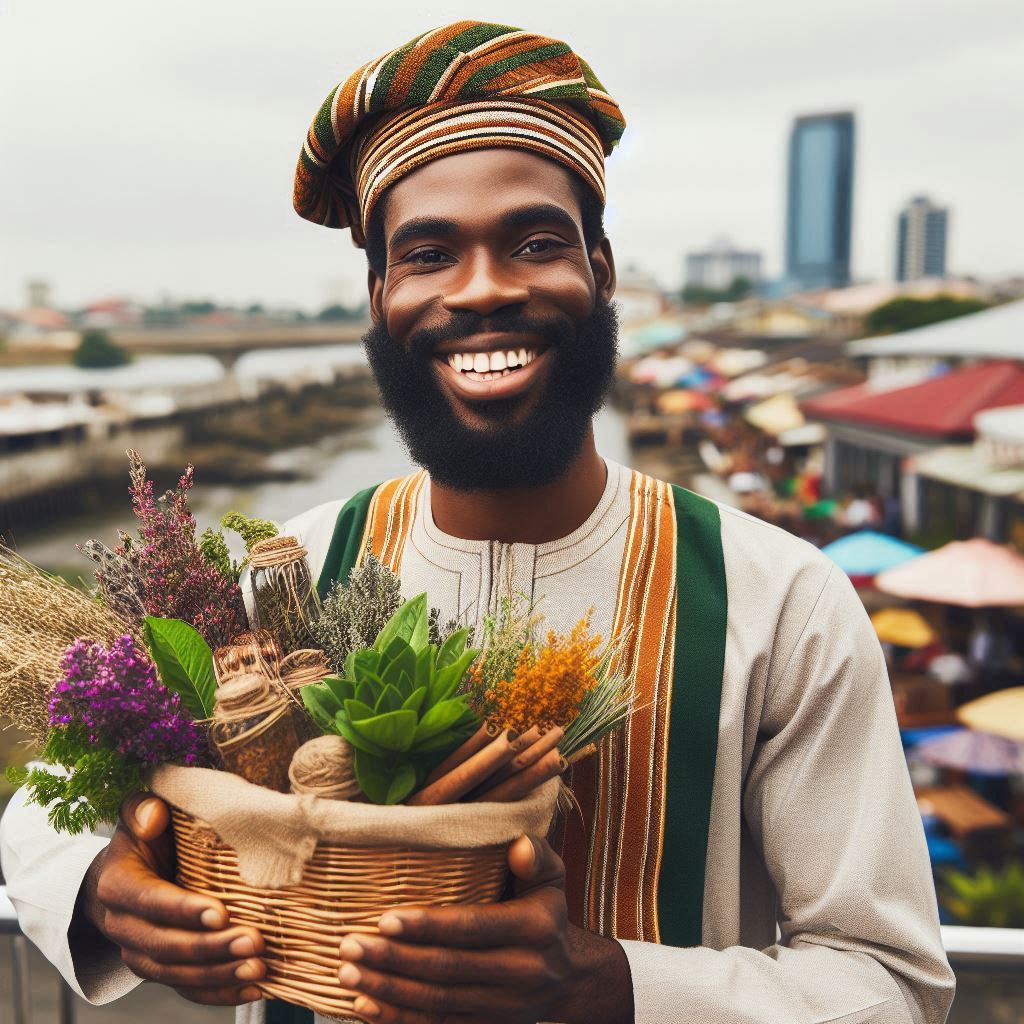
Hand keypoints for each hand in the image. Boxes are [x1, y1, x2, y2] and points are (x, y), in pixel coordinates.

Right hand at [78, 791, 265, 1005]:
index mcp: (117, 886)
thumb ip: (142, 809)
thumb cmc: (142, 841)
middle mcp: (122, 927)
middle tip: (253, 941)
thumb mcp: (137, 817)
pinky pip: (186, 990)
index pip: (150, 902)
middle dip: (210, 948)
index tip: (222, 912)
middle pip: (165, 946)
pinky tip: (253, 988)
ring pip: (176, 974)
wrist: (117, 880)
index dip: (183, 910)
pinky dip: (219, 993)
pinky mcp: (160, 971)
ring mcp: (138, 954)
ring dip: (219, 974)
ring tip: (258, 968)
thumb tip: (154, 815)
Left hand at [336, 834, 632, 1023]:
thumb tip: (519, 844)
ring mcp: (504, 1009)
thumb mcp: (552, 878)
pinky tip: (364, 1008)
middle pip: (447, 970)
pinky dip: (398, 1021)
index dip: (428, 925)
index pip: (472, 928)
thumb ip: (537, 856)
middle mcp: (521, 973)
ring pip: (437, 1004)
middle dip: (393, 960)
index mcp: (533, 930)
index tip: (385, 918)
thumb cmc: (546, 913)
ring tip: (348, 974)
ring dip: (388, 991)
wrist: (569, 980)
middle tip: (349, 946)